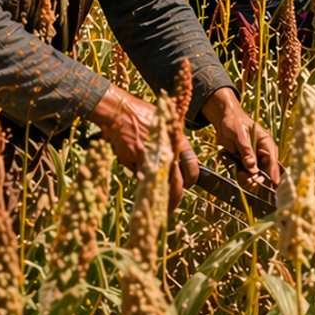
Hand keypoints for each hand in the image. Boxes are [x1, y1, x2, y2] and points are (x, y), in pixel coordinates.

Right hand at [88, 84, 191, 207]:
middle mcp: (166, 154)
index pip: (193, 169)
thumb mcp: (166, 125)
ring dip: (157, 192)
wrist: (121, 112)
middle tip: (172, 201)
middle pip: (176, 184)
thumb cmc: (145, 115)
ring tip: (155, 198)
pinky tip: (139, 174)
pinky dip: (140, 177)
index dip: (191, 180)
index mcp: (178, 144)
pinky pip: (140, 176)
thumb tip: (180, 159)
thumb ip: (175, 142)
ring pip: (157, 185)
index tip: (189, 184)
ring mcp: (149, 160)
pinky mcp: (133, 163)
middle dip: (175, 196)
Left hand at [203, 88, 282, 189]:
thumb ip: (246, 151)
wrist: (223, 120)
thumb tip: (252, 167)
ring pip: (255, 174)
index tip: (275, 184)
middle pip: (265, 170)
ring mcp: (253, 157)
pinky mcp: (244, 161)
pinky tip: (236, 171)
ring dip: (248, 178)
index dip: (274, 173)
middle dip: (258, 178)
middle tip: (250, 181)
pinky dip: (241, 175)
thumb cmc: (234, 123)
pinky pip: (245, 172)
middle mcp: (262, 152)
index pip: (273, 160)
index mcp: (266, 143)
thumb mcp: (240, 135)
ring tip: (240, 174)